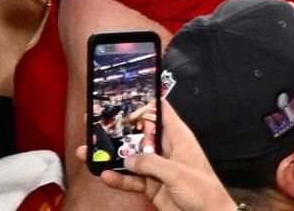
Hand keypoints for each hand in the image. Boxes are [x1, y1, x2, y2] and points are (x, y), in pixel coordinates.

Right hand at [76, 101, 235, 210]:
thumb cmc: (204, 191)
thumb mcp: (176, 172)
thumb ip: (150, 163)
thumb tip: (128, 160)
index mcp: (177, 137)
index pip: (160, 111)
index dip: (142, 104)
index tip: (122, 103)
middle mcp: (166, 149)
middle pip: (139, 134)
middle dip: (118, 130)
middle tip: (96, 124)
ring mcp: (157, 168)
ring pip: (131, 158)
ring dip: (111, 156)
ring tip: (89, 151)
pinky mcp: (152, 186)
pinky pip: (131, 179)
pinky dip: (118, 179)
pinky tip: (105, 176)